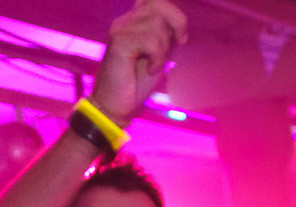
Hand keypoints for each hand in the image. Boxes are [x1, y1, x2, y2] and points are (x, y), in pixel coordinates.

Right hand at [89, 0, 186, 123]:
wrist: (114, 107)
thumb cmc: (136, 84)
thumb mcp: (157, 55)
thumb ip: (165, 37)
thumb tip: (180, 26)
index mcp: (134, 21)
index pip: (157, 1)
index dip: (174, 15)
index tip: (180, 38)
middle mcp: (125, 20)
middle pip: (160, 3)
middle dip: (175, 25)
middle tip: (171, 49)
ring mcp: (121, 29)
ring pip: (157, 23)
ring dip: (163, 48)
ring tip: (153, 64)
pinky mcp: (120, 42)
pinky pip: (150, 40)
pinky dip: (156, 57)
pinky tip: (149, 69)